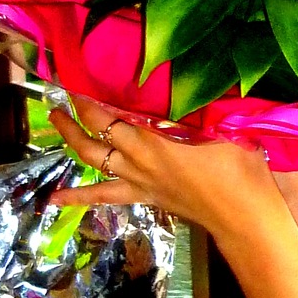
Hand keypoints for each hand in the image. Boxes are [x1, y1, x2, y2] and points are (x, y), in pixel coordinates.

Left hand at [48, 97, 276, 237]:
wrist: (244, 217)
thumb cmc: (239, 172)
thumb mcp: (223, 130)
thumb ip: (201, 109)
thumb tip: (193, 84)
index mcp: (152, 144)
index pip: (108, 119)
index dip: (88, 101)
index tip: (75, 80)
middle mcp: (137, 163)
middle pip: (93, 139)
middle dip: (73, 118)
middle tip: (58, 99)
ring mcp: (139, 183)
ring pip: (93, 164)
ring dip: (71, 143)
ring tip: (55, 124)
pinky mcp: (146, 198)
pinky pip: (105, 197)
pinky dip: (78, 198)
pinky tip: (53, 200)